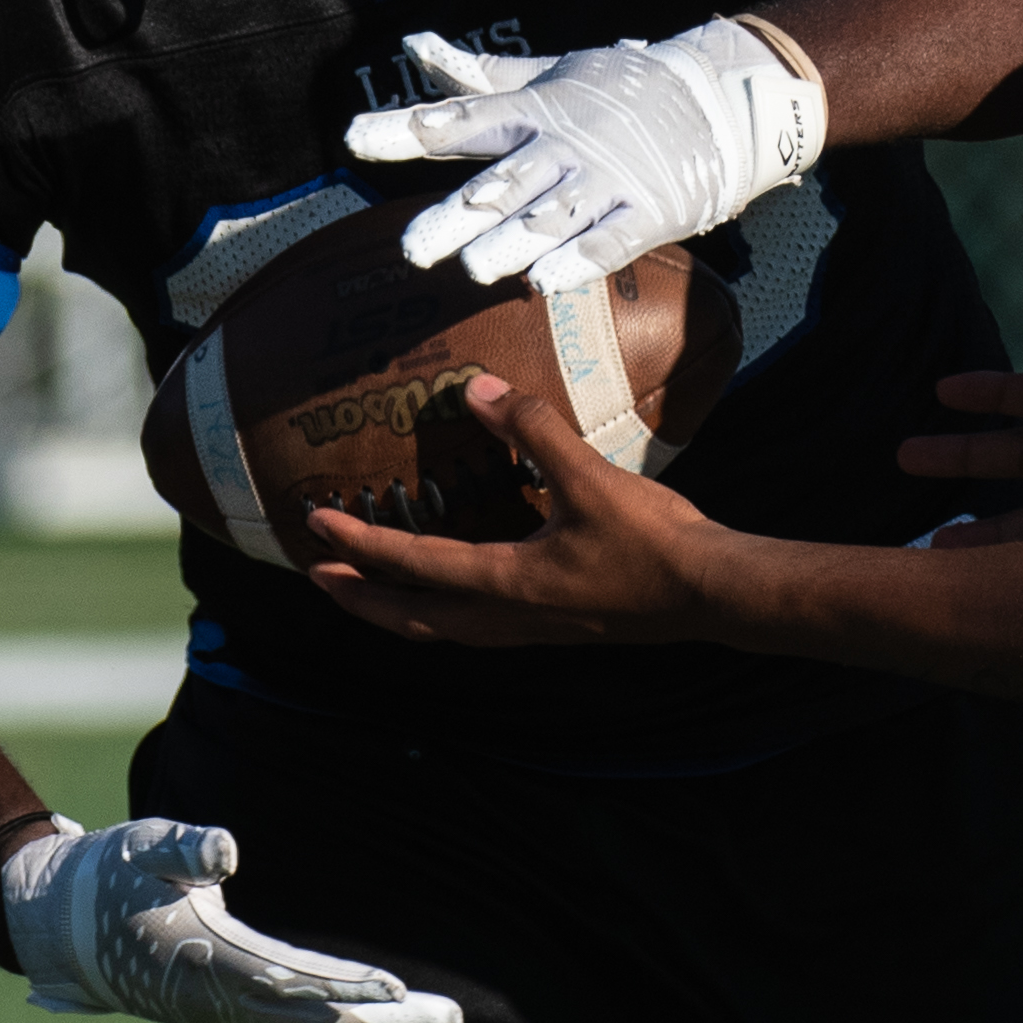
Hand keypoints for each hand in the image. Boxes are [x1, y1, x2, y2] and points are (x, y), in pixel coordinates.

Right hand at [0, 816, 463, 1022]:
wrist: (65, 926)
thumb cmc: (112, 876)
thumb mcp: (143, 847)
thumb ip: (185, 847)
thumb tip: (228, 851)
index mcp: (206, 961)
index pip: (289, 979)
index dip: (342, 985)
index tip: (393, 987)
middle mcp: (223, 998)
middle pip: (317, 1019)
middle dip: (383, 1021)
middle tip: (449, 1022)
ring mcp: (229, 1009)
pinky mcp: (235, 1006)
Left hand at [298, 374, 728, 646]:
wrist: (709, 593)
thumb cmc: (652, 542)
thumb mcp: (590, 479)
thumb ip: (535, 432)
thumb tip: (484, 391)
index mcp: (504, 582)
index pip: (412, 563)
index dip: (359, 541)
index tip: (314, 523)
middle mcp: (506, 617)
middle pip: (410, 618)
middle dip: (359, 598)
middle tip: (318, 574)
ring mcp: (530, 629)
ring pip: (440, 630)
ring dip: (396, 610)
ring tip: (370, 588)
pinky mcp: (554, 627)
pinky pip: (474, 627)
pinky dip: (441, 612)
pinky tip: (456, 589)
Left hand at [343, 19, 826, 291]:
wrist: (714, 104)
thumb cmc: (617, 92)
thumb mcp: (548, 75)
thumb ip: (480, 77)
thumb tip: (417, 46)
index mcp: (535, 112)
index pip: (461, 120)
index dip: (408, 129)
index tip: (355, 138)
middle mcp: (565, 147)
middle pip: (503, 184)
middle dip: (459, 214)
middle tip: (414, 248)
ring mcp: (608, 182)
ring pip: (553, 217)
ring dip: (514, 243)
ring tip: (476, 269)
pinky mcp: (647, 213)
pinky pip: (609, 241)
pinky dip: (579, 260)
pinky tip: (545, 280)